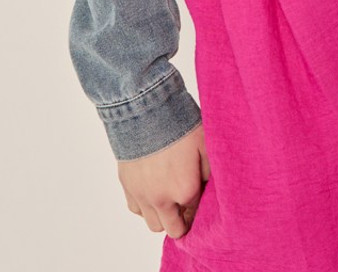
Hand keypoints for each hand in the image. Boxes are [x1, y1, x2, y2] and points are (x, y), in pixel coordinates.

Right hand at [118, 122, 209, 237]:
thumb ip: (210, 171)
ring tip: (168, 195)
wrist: (144, 109)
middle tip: (185, 203)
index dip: (200, 206)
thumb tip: (209, 187)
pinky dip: (145, 205)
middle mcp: (162, 199)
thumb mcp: (205, 143)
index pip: (196, 215)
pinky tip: (152, 188)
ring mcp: (142, 195)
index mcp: (185, 190)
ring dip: (162, 215)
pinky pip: (136, 209)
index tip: (199, 194)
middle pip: (174, 229)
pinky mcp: (127, 187)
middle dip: (182, 220)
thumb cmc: (177, 123)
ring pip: (153, 224)